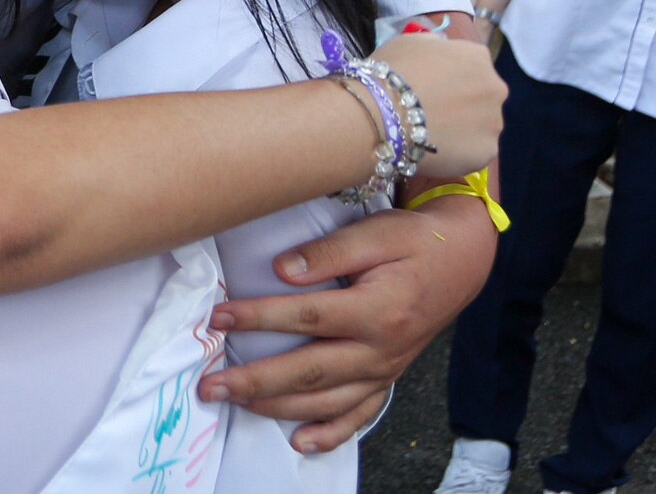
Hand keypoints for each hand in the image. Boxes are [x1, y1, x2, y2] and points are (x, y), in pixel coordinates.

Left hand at [201, 204, 496, 451]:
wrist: (465, 259)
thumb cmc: (415, 241)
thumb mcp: (376, 234)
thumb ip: (328, 253)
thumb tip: (281, 270)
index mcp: (377, 310)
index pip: (307, 317)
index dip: (260, 318)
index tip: (219, 318)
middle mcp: (382, 349)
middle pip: (310, 370)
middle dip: (255, 381)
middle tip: (210, 386)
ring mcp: (386, 369)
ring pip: (328, 400)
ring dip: (278, 408)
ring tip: (236, 404)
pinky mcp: (388, 377)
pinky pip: (361, 414)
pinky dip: (331, 433)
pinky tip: (302, 443)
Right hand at [377, 34, 504, 177]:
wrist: (383, 114)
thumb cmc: (392, 72)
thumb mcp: (409, 42)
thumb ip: (434, 46)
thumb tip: (440, 52)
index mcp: (477, 57)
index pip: (471, 65)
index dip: (449, 76)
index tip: (430, 86)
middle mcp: (495, 87)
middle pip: (482, 96)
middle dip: (462, 103)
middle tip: (431, 112)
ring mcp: (494, 122)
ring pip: (481, 125)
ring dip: (462, 128)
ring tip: (430, 134)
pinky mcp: (487, 152)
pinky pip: (474, 151)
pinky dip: (458, 152)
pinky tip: (435, 151)